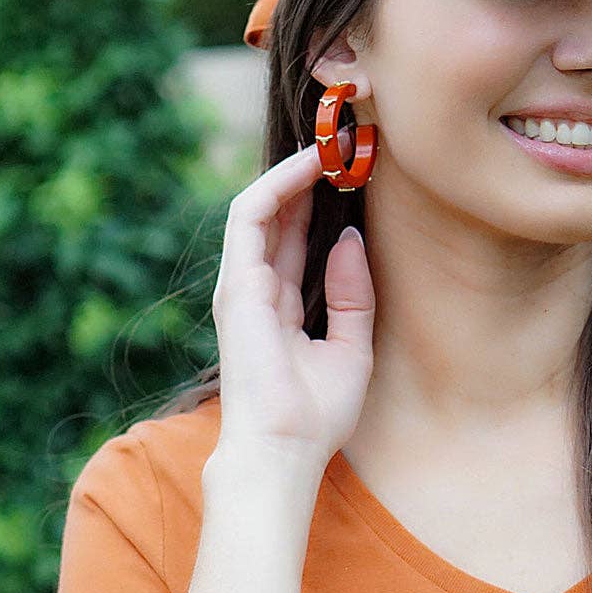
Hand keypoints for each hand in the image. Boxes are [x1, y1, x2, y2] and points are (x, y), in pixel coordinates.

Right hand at [211, 145, 374, 467]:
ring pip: (262, 207)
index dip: (322, 204)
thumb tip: (349, 239)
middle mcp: (258, 290)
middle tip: (346, 143)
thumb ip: (353, 295)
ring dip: (295, 171)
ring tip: (333, 141)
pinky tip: (312, 164)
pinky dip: (278, 184)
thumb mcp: (352, 347)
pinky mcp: (236, 282)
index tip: (355, 174)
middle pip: (280, 219)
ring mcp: (242, 284)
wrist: (285, 450)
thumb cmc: (317, 414)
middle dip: (310, 178)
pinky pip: (250, 216)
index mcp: (283, 308)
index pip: (297, 241)